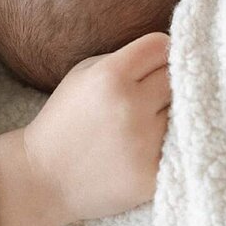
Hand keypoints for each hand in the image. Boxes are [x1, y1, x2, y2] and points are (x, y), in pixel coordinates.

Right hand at [0, 33, 169, 225]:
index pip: (161, 46)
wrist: (42, 179)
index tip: (156, 64)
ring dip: (170, 116)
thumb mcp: (83, 74)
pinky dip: (169, 148)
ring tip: (147, 124)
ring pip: (183, 113)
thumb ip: (125, 59)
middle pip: (177, 77)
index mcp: (111, 76)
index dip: (160, 53)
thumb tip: (168, 53)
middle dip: (166, 83)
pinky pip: (179, 150)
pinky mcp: (152, 176)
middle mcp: (131, 106)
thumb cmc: (65, 120)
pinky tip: (146, 150)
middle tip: (152, 96)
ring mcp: (144, 144)